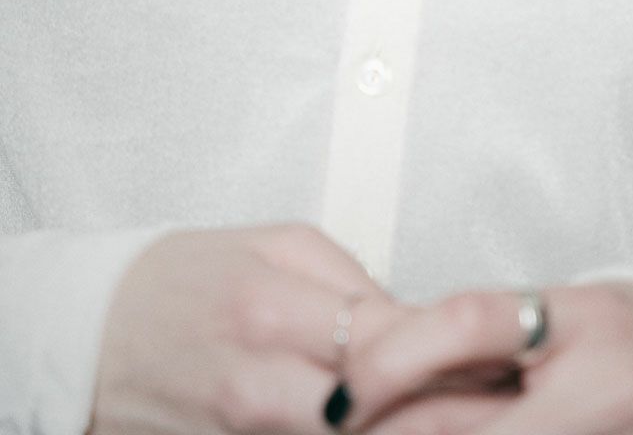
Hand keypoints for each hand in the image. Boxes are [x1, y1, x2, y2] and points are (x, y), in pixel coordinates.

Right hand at [86, 224, 513, 434]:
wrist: (96, 330)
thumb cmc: (190, 276)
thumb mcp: (275, 245)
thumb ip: (350, 281)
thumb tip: (414, 318)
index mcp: (272, 308)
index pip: (387, 342)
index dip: (454, 354)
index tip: (504, 356)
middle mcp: (258, 384)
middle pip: (379, 415)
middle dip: (450, 411)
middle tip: (507, 401)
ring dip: (412, 430)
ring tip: (468, 417)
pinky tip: (397, 425)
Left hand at [329, 280, 632, 434]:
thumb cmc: (619, 335)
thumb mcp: (557, 310)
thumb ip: (481, 335)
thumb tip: (380, 361)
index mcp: (583, 322)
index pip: (467, 323)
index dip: (390, 354)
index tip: (339, 387)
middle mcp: (603, 389)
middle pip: (458, 423)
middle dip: (385, 432)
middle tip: (337, 426)